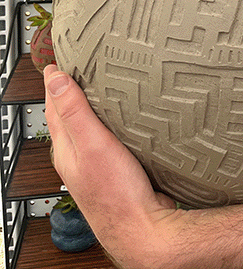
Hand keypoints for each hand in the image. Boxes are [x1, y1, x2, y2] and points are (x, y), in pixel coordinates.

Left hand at [44, 65, 179, 268]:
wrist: (144, 230)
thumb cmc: (117, 194)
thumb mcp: (93, 145)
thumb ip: (74, 111)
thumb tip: (54, 78)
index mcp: (66, 148)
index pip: (54, 105)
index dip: (56, 79)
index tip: (60, 57)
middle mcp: (77, 156)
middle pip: (69, 115)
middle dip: (72, 89)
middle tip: (81, 64)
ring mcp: (96, 165)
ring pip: (89, 127)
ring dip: (92, 106)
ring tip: (102, 84)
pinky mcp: (116, 170)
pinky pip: (108, 138)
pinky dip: (110, 122)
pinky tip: (125, 118)